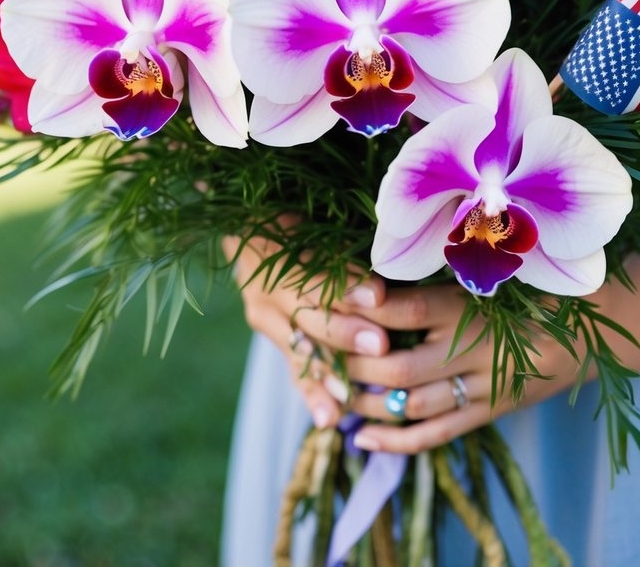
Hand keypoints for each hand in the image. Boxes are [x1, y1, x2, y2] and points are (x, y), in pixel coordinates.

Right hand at [228, 234, 390, 429]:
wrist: (249, 230)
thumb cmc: (298, 221)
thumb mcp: (316, 225)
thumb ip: (344, 246)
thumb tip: (390, 259)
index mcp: (278, 251)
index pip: (315, 272)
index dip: (346, 284)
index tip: (378, 294)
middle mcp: (267, 289)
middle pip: (308, 314)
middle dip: (346, 331)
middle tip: (380, 344)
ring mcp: (263, 316)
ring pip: (300, 347)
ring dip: (329, 372)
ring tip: (352, 396)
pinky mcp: (271, 336)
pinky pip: (293, 366)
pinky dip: (312, 393)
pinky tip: (329, 418)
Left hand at [343, 283, 578, 454]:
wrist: (592, 332)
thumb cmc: (535, 288)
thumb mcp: (500, 265)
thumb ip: (453, 261)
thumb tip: (400, 246)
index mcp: (475, 305)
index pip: (412, 307)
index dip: (372, 304)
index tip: (340, 296)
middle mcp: (475, 349)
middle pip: (401, 366)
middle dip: (357, 364)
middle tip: (326, 353)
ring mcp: (482, 387)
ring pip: (413, 406)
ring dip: (368, 403)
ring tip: (335, 393)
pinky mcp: (488, 413)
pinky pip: (437, 434)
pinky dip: (397, 442)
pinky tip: (361, 438)